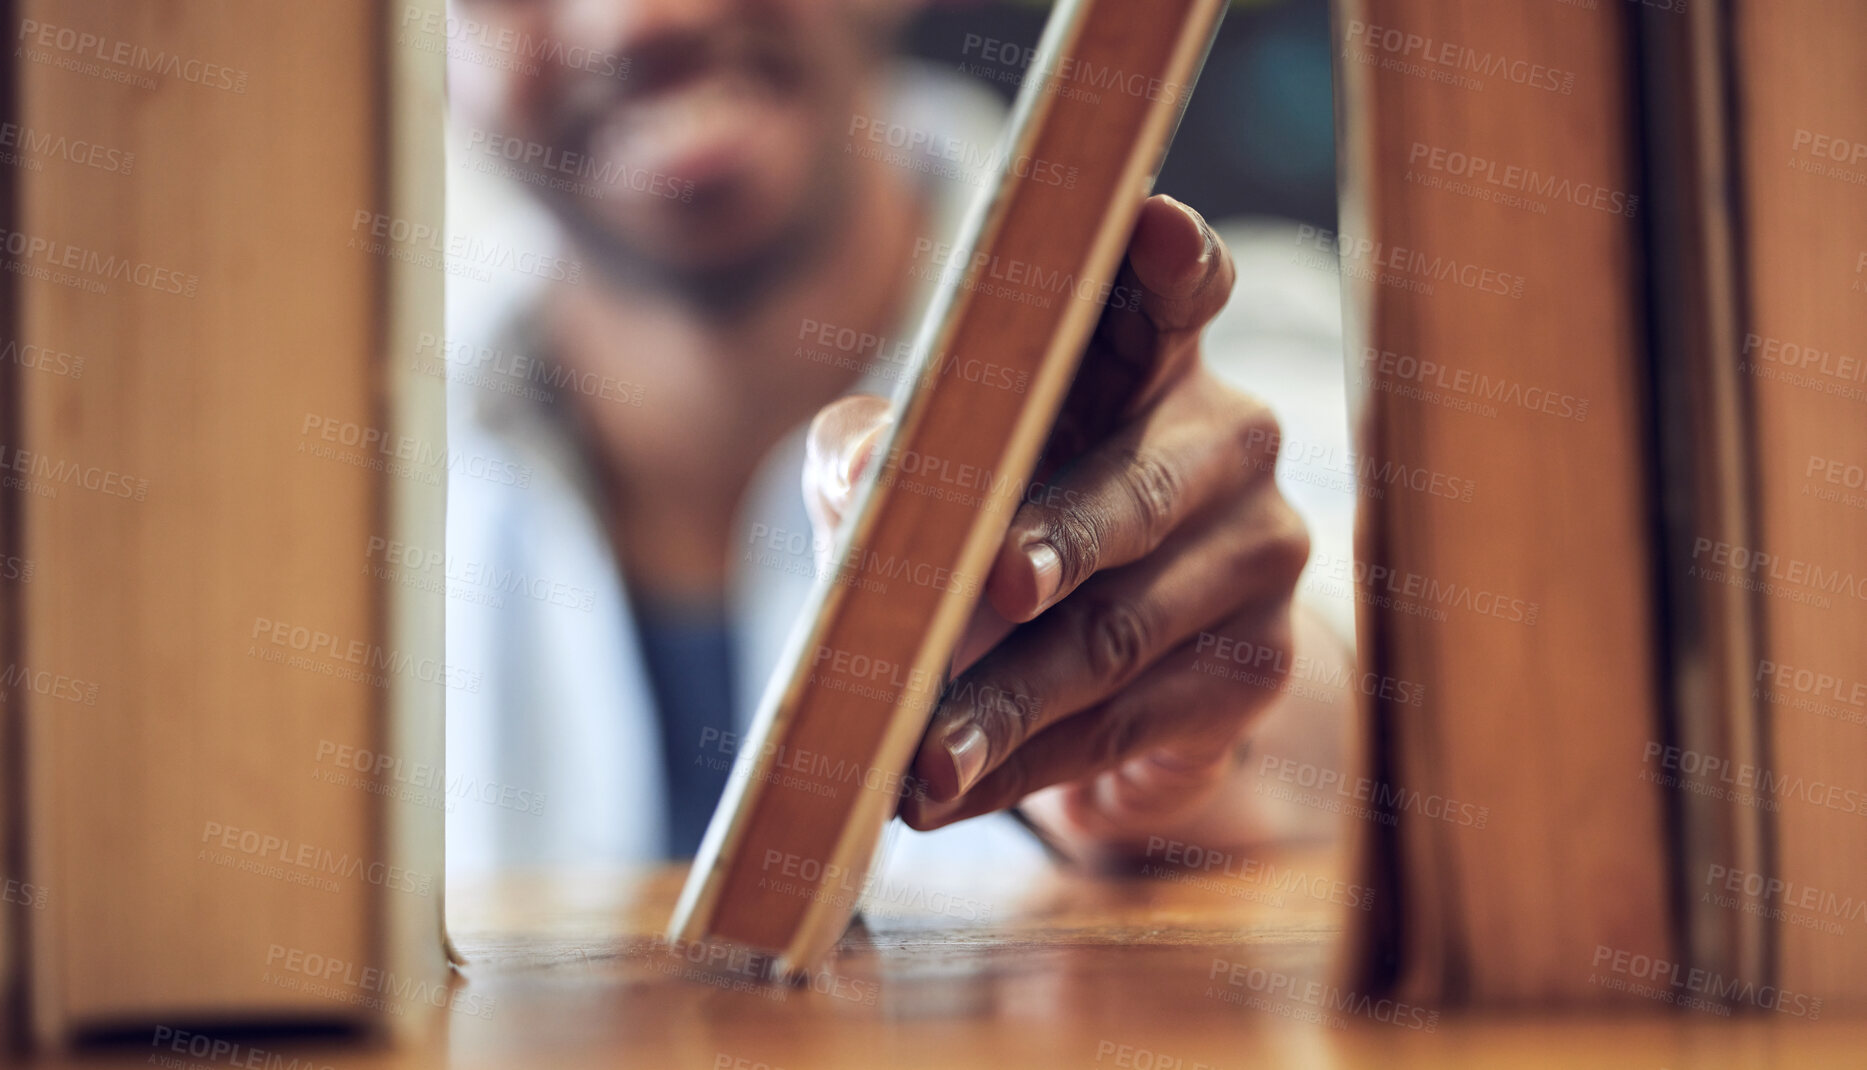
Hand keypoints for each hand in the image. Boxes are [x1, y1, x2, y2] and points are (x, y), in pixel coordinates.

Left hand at [802, 195, 1309, 851]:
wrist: (1086, 679)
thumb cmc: (989, 529)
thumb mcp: (920, 480)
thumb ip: (874, 455)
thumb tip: (858, 473)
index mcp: (1144, 356)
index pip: (1178, 286)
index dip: (1170, 258)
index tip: (1152, 224)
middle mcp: (1228, 437)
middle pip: (1139, 486)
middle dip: (1057, 541)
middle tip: (993, 587)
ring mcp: (1262, 552)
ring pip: (1122, 631)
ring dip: (1008, 703)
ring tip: (916, 762)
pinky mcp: (1260, 665)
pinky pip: (1132, 722)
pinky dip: (1031, 766)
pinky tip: (954, 793)